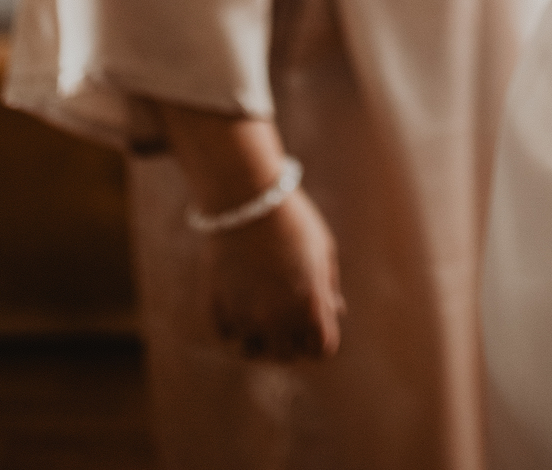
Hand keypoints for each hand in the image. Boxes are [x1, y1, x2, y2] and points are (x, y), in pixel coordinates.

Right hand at [206, 188, 345, 360]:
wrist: (246, 196)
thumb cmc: (292, 218)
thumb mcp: (322, 248)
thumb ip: (328, 285)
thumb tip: (334, 310)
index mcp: (310, 306)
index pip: (322, 349)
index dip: (320, 336)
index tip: (315, 321)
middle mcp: (278, 320)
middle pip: (286, 355)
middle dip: (291, 340)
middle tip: (288, 318)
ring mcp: (245, 317)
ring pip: (252, 350)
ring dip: (259, 338)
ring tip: (261, 313)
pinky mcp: (218, 308)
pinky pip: (228, 332)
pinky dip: (233, 322)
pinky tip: (240, 299)